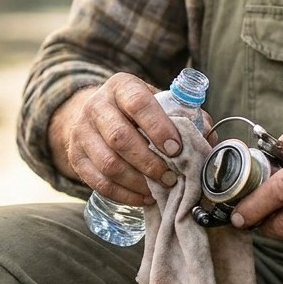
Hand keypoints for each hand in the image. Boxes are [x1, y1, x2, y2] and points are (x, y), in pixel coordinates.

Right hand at [49, 73, 191, 205]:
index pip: (138, 104)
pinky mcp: (75, 157)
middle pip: (119, 137)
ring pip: (108, 164)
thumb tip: (207, 138)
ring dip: (137, 182)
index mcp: (121, 86)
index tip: (176, 149)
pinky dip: (124, 195)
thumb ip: (186, 116)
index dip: (158, 128)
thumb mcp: (160, 103)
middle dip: (149, 162)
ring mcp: (81, 132)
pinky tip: (143, 197)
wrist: (98, 115)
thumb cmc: (139, 112)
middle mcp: (96, 105)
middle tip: (170, 177)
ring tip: (159, 189)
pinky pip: (98, 182)